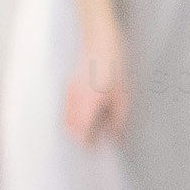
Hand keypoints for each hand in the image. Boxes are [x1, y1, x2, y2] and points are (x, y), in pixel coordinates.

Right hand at [64, 26, 131, 145]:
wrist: (99, 42)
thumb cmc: (114, 67)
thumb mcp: (122, 95)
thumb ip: (118, 118)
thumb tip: (115, 137)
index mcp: (89, 102)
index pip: (81, 132)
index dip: (88, 143)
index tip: (98, 147)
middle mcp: (75, 99)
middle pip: (71, 129)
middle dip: (82, 137)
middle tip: (98, 138)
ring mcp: (69, 93)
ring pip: (66, 120)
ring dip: (77, 128)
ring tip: (95, 126)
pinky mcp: (68, 88)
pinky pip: (67, 110)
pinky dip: (74, 118)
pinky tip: (89, 113)